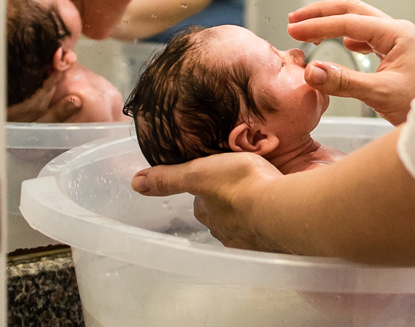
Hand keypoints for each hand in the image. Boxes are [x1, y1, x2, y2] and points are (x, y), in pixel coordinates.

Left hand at [132, 152, 286, 250]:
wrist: (279, 208)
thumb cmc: (239, 184)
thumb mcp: (198, 171)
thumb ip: (169, 177)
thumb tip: (135, 182)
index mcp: (206, 213)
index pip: (202, 200)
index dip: (209, 187)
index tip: (221, 176)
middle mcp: (222, 230)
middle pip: (222, 214)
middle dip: (229, 202)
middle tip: (244, 184)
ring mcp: (247, 239)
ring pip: (244, 223)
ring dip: (250, 212)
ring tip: (263, 197)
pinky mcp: (270, 243)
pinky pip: (266, 231)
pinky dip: (269, 221)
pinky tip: (277, 212)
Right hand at [287, 0, 414, 125]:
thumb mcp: (380, 95)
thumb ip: (343, 82)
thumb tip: (310, 71)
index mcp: (397, 34)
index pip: (348, 22)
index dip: (318, 25)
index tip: (293, 30)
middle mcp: (400, 30)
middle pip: (354, 10)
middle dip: (322, 14)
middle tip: (294, 20)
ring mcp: (401, 40)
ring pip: (361, 21)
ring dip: (334, 22)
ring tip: (310, 30)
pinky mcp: (400, 52)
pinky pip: (370, 35)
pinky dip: (349, 35)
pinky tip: (343, 43)